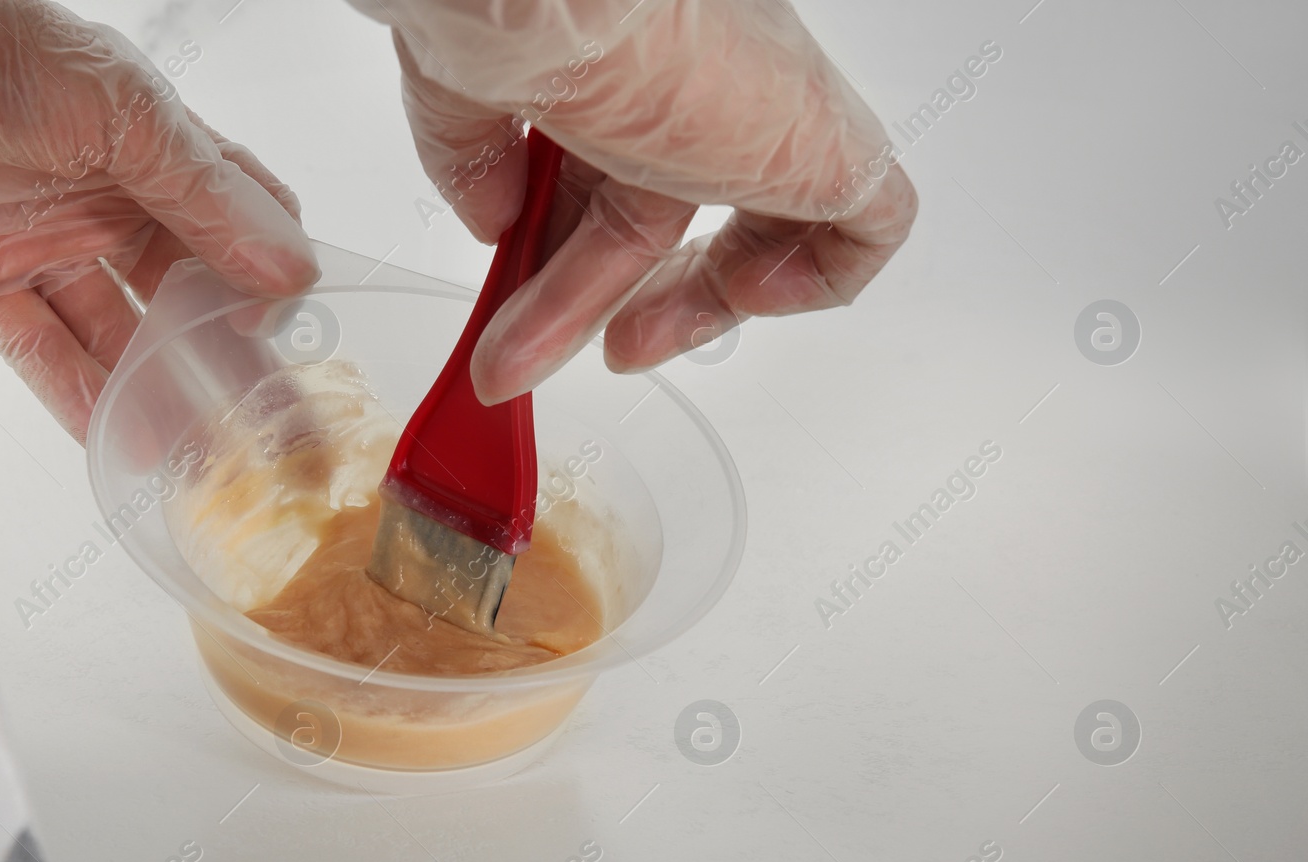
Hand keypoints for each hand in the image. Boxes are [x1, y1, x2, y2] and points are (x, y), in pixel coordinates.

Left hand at [0, 0, 318, 439]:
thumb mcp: (123, 113)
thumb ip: (206, 196)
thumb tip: (290, 269)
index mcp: (154, 146)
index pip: (239, 217)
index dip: (267, 273)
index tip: (278, 328)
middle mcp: (106, 197)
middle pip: (184, 293)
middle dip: (226, 357)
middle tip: (266, 424)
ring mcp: (43, 242)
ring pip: (116, 335)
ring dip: (156, 393)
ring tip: (197, 455)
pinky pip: (39, 352)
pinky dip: (75, 398)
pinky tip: (116, 439)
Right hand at [359, 0, 915, 402]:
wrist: (552, 1)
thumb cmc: (514, 20)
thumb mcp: (468, 98)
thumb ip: (473, 156)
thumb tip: (488, 216)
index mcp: (628, 57)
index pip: (612, 167)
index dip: (573, 247)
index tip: (525, 301)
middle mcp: (700, 73)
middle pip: (664, 206)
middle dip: (606, 294)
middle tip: (562, 349)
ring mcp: (765, 109)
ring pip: (736, 228)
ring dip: (675, 310)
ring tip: (615, 354)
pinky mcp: (825, 147)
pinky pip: (865, 229)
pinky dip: (812, 282)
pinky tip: (740, 299)